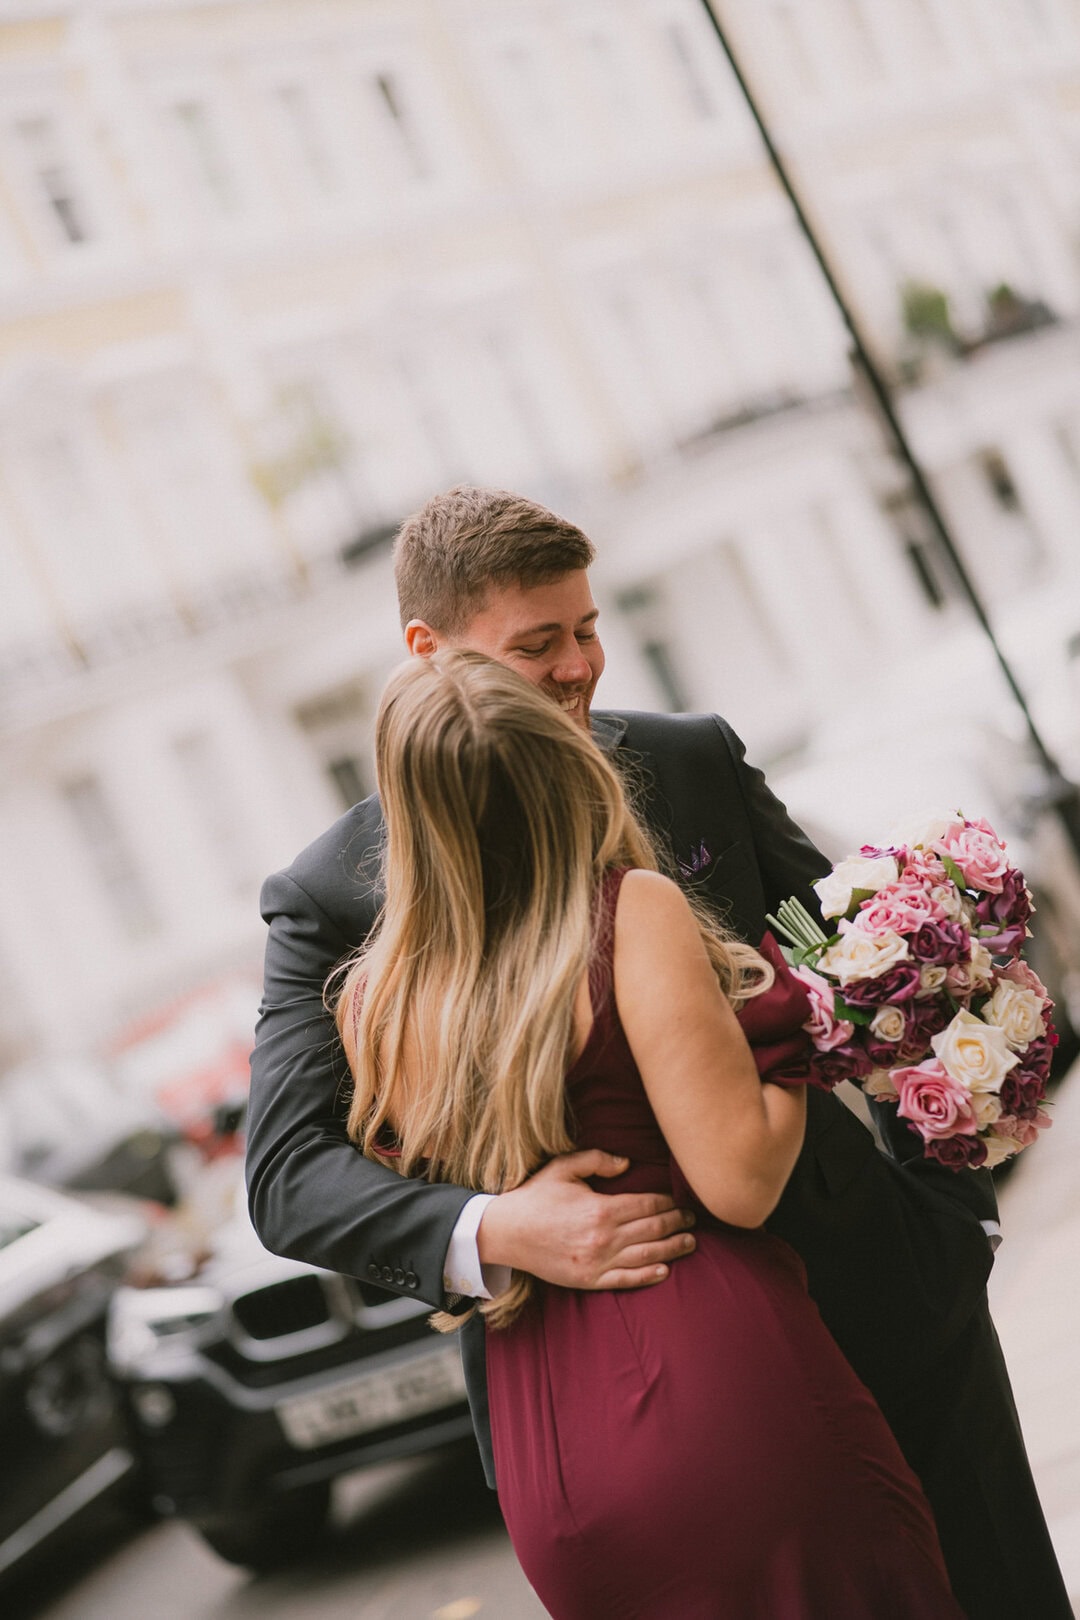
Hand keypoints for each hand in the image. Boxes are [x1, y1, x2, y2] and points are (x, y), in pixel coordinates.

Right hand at [476, 1150, 695, 1289]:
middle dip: (676, 1223)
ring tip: (690, 1243)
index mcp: (601, 1208)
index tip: (680, 1200)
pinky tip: (665, 1270)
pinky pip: (626, 1280)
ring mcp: (597, 1262)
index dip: (668, 1203)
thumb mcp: (563, 1167)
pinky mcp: (589, 1280)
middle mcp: (604, 1237)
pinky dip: (648, 1276)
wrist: (506, 1232)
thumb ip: (597, 1160)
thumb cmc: (535, 1196)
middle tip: (692, 1219)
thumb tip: (628, 1163)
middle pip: (652, 1230)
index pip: (647, 1205)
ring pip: (646, 1255)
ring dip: (672, 1249)